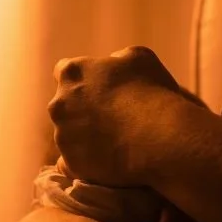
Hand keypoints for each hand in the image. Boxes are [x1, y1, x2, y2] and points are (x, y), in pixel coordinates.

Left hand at [48, 45, 181, 186]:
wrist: (160, 141)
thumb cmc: (152, 93)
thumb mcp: (140, 57)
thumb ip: (118, 58)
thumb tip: (111, 64)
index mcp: (73, 73)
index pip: (63, 71)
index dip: (83, 78)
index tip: (99, 87)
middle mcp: (60, 103)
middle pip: (64, 104)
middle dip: (81, 108)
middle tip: (111, 115)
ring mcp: (63, 136)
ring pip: (68, 135)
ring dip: (84, 135)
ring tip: (115, 141)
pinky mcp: (71, 164)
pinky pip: (70, 164)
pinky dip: (83, 162)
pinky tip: (104, 161)